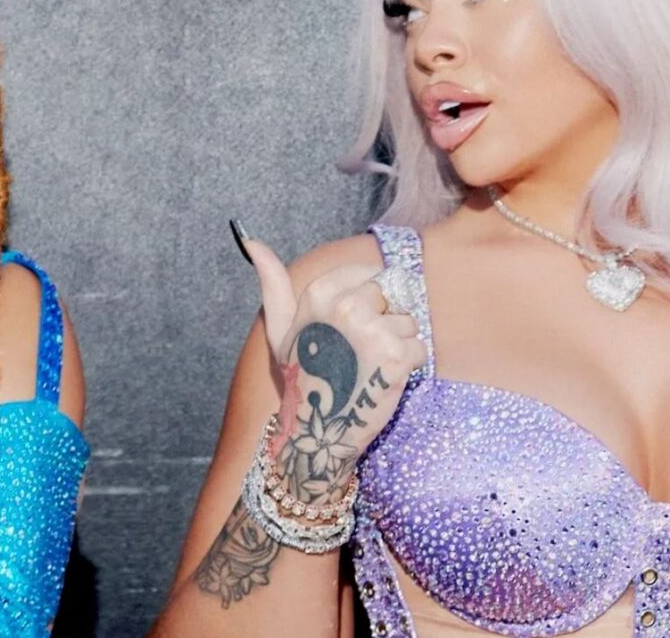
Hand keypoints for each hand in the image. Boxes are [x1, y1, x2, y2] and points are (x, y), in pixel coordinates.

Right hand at [232, 223, 426, 507]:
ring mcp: (373, 331)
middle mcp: (346, 306)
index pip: (370, 274)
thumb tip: (249, 239)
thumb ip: (272, 282)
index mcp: (320, 291)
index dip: (368, 302)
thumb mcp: (280, 328)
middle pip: (392, 296)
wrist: (317, 431)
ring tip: (369, 367)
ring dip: (398, 345)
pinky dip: (408, 366)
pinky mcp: (397, 357)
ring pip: (409, 322)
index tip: (350, 329)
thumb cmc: (301, 377)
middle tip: (358, 353)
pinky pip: (420, 347)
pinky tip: (382, 380)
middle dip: (384, 322)